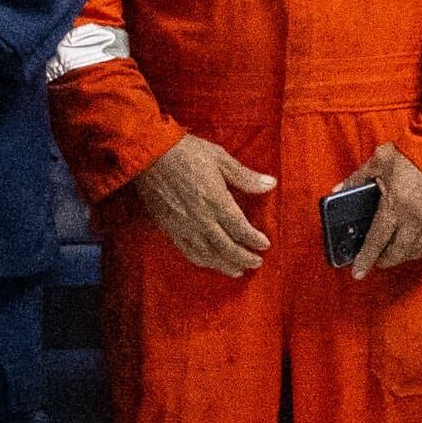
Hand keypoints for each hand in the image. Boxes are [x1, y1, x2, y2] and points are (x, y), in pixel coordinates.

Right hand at [131, 134, 276, 275]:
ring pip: (208, 255)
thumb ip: (245, 176)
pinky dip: (202, 260)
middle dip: (245, 258)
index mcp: (217, 201)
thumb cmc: (186, 152)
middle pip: (227, 248)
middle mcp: (202, 219)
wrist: (150, 154)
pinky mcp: (168, 228)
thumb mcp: (220, 158)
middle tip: (256, 262)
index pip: (241, 229)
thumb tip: (271, 184)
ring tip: (237, 270)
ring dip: (225, 265)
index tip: (264, 244)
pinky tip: (209, 262)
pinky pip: (187, 251)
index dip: (255, 240)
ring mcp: (184, 226)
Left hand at [348, 144, 421, 278]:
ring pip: (417, 251)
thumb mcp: (379, 161)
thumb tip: (338, 190)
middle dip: (385, 260)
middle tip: (376, 260)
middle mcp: (415, 219)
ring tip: (393, 253)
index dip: (366, 258)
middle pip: (398, 252)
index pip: (376, 240)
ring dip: (403, 256)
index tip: (357, 272)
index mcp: (395, 206)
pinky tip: (414, 245)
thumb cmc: (412, 154)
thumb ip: (357, 178)